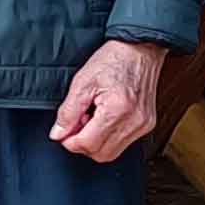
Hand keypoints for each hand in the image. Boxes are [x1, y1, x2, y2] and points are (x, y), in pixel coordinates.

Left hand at [50, 38, 169, 162]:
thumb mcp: (82, 81)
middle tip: (78, 122)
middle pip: (101, 154)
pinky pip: (123, 144)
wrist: (140, 49)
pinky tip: (105, 118)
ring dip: (96, 141)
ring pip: (112, 153)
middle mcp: (134, 121)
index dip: (70, 141)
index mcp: (117, 109)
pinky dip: (109, 137)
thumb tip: (58, 133)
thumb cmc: (114, 59)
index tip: (65, 131)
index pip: (88, 144)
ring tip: (93, 118)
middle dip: (83, 144)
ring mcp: (143, 125)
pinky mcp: (147, 125)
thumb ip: (68, 112)